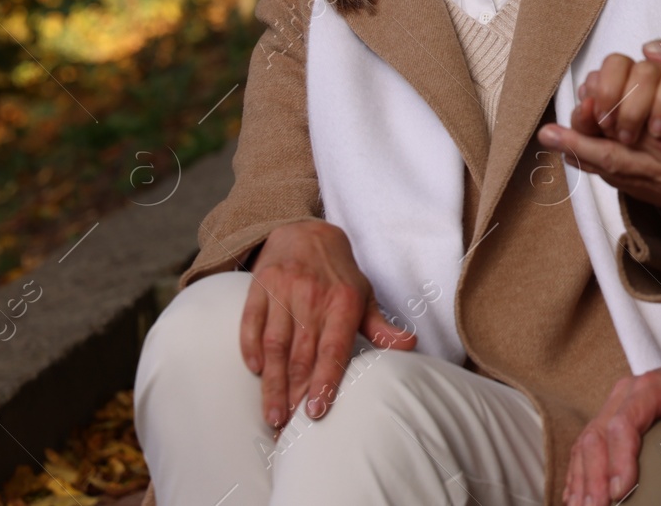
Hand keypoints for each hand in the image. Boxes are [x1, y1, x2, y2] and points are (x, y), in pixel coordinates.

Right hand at [240, 219, 416, 430]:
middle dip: (294, 395)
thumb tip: (410, 346)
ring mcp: (282, 291)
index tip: (317, 412)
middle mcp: (311, 296)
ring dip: (272, 384)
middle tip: (288, 430)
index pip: (332, 349)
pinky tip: (255, 373)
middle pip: (301, 355)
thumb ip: (381, 326)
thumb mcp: (364, 295)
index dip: (324, 381)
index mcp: (342, 301)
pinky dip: (250, 350)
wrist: (305, 231)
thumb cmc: (338, 274)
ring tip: (272, 416)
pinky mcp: (258, 288)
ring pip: (274, 345)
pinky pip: (251, 324)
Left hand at [541, 36, 660, 207]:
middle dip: (580, 135)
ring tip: (558, 144)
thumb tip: (650, 50)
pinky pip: (631, 188)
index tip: (579, 95)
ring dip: (583, 157)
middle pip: (610, 146)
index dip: (596, 104)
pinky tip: (591, 164)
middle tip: (558, 126)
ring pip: (615, 171)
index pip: (623, 110)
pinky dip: (607, 175)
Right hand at [565, 322, 660, 505]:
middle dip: (594, 476)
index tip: (621, 491)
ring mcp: (614, 406)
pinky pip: (586, 447)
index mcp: (651, 387)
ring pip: (586, 443)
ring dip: (581, 479)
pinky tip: (576, 497)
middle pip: (597, 435)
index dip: (619, 459)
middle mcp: (625, 394)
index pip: (624, 423)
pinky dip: (579, 473)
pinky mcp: (611, 419)